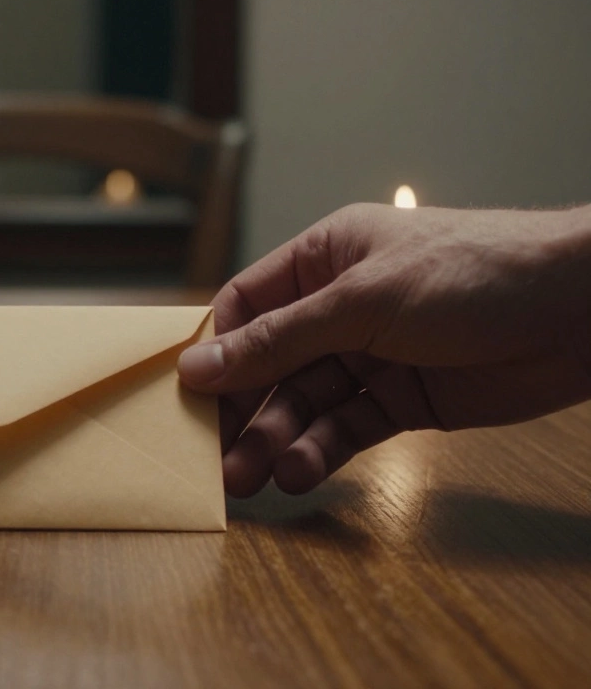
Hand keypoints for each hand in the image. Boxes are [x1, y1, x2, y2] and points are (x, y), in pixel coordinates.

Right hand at [178, 203, 590, 496]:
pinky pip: (347, 428)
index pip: (248, 307)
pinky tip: (300, 472)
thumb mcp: (361, 302)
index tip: (186, 398)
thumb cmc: (472, 272)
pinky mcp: (403, 399)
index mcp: (325, 259)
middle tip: (214, 459)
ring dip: (276, 439)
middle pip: (271, 364)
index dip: (217, 352)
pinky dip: (321, 451)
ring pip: (305, 403)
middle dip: (243, 411)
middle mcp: (340, 306)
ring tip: (251, 478)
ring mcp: (373, 355)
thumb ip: (278, 341)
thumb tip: (197, 368)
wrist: (582, 310)